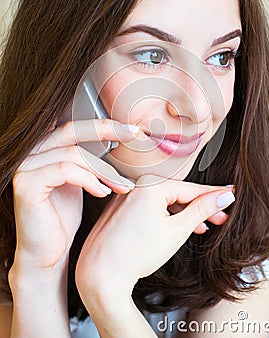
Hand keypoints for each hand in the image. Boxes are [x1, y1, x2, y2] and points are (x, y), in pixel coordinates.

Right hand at [10, 118, 138, 271]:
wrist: (46, 254)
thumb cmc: (63, 219)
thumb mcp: (81, 181)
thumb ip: (89, 160)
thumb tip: (120, 142)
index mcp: (44, 148)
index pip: (74, 125)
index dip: (103, 124)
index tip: (132, 130)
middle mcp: (31, 152)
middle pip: (72, 130)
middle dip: (107, 131)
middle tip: (134, 137)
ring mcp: (25, 167)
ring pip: (73, 154)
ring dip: (103, 169)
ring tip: (121, 186)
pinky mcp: (26, 184)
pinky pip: (65, 170)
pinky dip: (89, 180)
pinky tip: (103, 193)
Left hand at [75, 175, 234, 304]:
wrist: (100, 275)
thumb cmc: (136, 254)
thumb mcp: (177, 230)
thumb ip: (202, 210)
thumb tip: (224, 196)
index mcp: (151, 185)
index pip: (192, 188)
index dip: (215, 194)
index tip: (232, 193)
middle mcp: (136, 185)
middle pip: (177, 194)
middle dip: (200, 207)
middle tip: (222, 217)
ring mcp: (126, 196)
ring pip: (163, 201)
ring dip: (184, 213)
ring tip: (203, 226)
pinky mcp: (120, 209)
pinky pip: (148, 206)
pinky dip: (165, 215)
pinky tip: (177, 226)